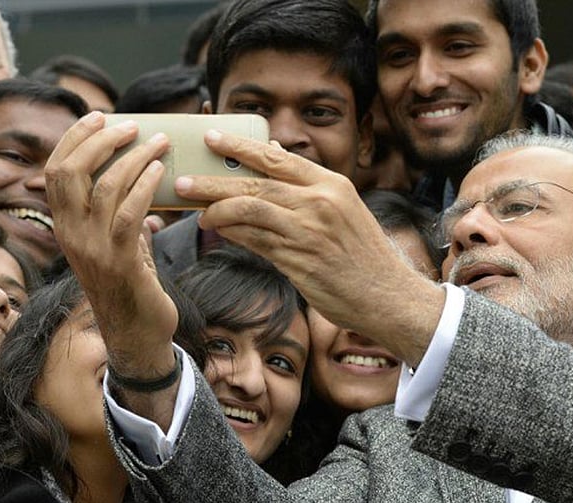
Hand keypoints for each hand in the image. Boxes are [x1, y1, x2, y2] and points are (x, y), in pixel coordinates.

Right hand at [46, 112, 177, 380]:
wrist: (138, 335)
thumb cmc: (133, 288)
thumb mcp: (122, 246)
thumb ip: (124, 218)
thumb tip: (145, 189)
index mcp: (66, 228)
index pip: (56, 172)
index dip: (74, 139)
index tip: (99, 117)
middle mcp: (71, 236)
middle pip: (69, 172)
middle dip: (98, 140)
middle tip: (130, 125)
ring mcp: (92, 250)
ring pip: (102, 187)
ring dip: (133, 158)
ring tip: (159, 142)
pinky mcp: (119, 262)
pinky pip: (128, 213)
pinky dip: (145, 186)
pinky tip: (161, 172)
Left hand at [175, 130, 443, 364]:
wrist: (389, 296)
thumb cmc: (364, 255)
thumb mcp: (345, 209)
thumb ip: (309, 186)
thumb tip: (275, 156)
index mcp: (333, 185)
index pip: (278, 158)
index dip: (241, 147)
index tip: (212, 137)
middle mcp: (320, 203)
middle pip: (256, 183)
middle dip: (214, 179)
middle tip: (183, 178)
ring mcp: (309, 232)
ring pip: (250, 210)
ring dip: (215, 208)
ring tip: (193, 208)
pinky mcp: (299, 261)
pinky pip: (255, 241)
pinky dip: (232, 233)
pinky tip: (216, 230)